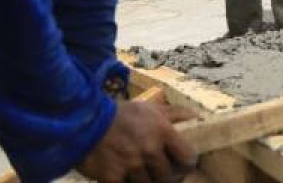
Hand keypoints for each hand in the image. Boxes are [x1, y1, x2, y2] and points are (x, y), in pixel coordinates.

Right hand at [77, 99, 196, 182]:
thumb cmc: (122, 114)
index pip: (187, 157)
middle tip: (161, 174)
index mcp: (163, 132)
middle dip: (166, 177)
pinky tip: (127, 179)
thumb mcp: (150, 108)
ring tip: (143, 175)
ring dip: (147, 182)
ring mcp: (131, 165)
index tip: (183, 165)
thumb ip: (175, 113)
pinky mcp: (112, 177)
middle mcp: (150, 150)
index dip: (187, 164)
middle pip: (167, 176)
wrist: (85, 122)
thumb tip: (197, 116)